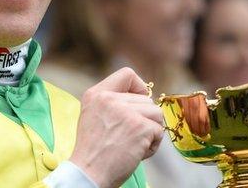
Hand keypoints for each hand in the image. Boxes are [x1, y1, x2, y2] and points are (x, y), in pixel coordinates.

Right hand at [70, 67, 163, 187]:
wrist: (88, 174)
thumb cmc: (93, 151)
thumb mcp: (93, 115)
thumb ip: (112, 102)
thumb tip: (143, 97)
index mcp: (96, 94)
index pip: (127, 73)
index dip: (138, 87)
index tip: (136, 103)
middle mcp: (109, 98)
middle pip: (146, 99)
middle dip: (144, 119)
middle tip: (127, 136)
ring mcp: (125, 112)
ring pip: (156, 113)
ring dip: (150, 131)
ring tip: (132, 144)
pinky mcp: (140, 127)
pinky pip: (159, 131)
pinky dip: (152, 145)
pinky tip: (136, 153)